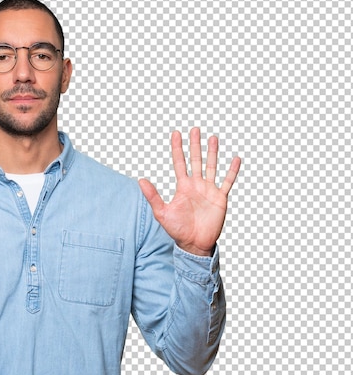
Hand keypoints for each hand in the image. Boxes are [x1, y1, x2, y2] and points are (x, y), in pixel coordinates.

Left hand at [139, 127, 239, 255]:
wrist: (194, 244)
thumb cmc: (177, 230)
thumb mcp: (162, 213)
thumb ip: (152, 196)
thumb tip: (140, 180)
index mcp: (183, 187)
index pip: (179, 163)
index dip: (177, 148)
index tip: (176, 133)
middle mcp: (196, 186)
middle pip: (195, 160)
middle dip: (195, 145)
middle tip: (195, 129)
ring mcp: (209, 191)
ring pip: (211, 167)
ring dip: (212, 153)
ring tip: (212, 138)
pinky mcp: (220, 198)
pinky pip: (227, 182)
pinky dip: (231, 171)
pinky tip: (235, 159)